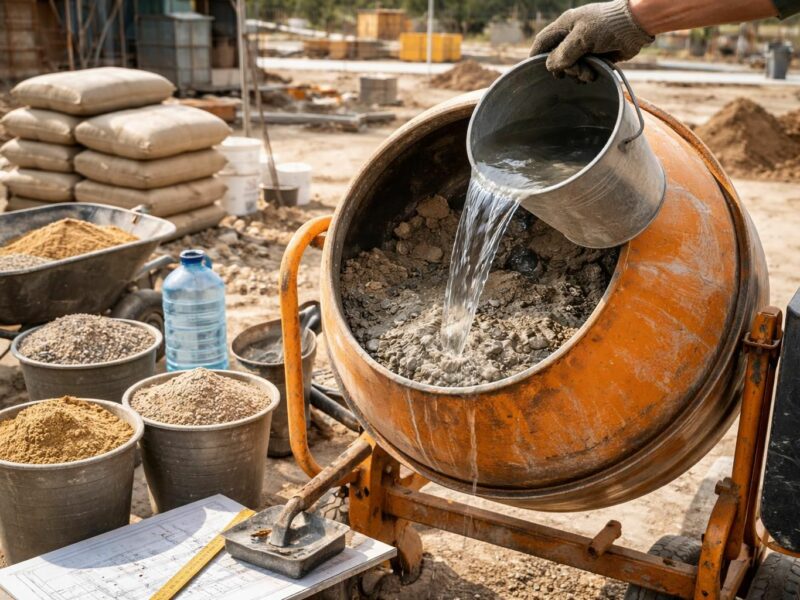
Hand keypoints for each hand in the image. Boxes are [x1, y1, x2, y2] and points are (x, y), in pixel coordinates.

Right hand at [530, 0, 653, 81]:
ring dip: (577, 73)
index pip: (543, 41)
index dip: (536, 55)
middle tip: (577, 72)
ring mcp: (584, 46)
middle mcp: (572, 36)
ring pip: (571, 66)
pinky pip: (584, 69)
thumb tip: (550, 66)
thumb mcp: (582, 37)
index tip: (532, 70)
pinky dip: (587, 74)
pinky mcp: (596, 55)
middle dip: (566, 69)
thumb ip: (564, 53)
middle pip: (557, 58)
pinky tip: (593, 75)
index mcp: (565, 25)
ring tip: (589, 74)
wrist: (636, 25)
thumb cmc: (608, 25)